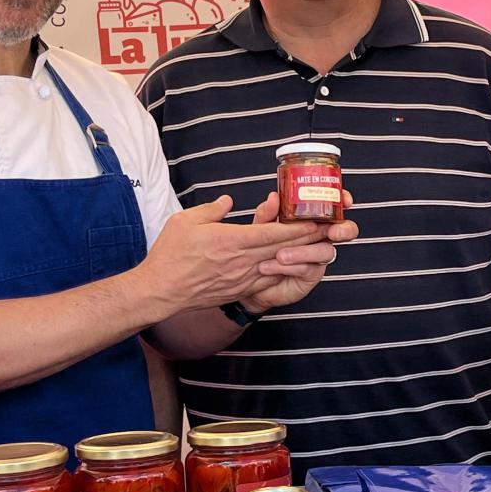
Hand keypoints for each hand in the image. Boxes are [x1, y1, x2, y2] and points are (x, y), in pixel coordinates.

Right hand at [142, 196, 319, 312]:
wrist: (160, 290)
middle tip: (329, 231)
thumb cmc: (170, 254)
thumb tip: (227, 201)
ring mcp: (242, 278)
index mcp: (232, 240)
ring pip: (279, 265)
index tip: (317, 220)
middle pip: (283, 249)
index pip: (274, 233)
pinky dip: (283, 273)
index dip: (299, 227)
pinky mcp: (239, 290)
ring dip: (300, 256)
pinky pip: (267, 281)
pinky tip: (294, 268)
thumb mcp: (186, 221)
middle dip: (308, 239)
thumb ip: (211, 209)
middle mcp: (242, 261)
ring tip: (319, 248)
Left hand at [233, 192, 358, 312]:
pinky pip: (310, 268)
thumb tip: (274, 197)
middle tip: (333, 232)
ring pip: (326, 251)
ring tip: (280, 255)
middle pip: (344, 229)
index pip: (333, 206)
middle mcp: (318, 237)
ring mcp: (317, 257)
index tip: (345, 201)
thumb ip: (267, 213)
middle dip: (344, 229)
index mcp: (310, 219)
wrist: (250, 278)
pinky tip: (274, 265)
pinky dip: (292, 266)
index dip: (343, 201)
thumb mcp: (260, 227)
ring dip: (304, 252)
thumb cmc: (259, 248)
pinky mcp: (312, 274)